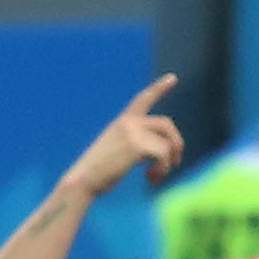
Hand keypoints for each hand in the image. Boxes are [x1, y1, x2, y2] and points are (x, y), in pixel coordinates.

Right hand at [61, 75, 185, 198]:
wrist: (82, 181)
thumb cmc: (98, 173)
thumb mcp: (116, 151)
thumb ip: (136, 143)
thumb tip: (164, 151)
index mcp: (122, 122)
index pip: (143, 99)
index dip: (159, 88)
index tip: (173, 77)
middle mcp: (128, 122)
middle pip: (166, 123)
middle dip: (176, 143)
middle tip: (176, 162)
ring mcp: (132, 132)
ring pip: (167, 143)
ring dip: (168, 163)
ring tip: (154, 177)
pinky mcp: (136, 145)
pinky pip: (163, 155)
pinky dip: (162, 170)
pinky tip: (150, 179)